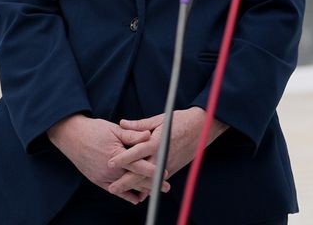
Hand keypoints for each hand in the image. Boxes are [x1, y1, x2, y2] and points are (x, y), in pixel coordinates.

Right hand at [47, 114, 159, 203]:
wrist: (71, 136)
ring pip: (126, 187)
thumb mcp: (115, 129)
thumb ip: (133, 134)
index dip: (153, 170)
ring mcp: (102, 177)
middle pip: (134, 179)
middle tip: (167, 188)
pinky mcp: (97, 180)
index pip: (138, 165)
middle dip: (152, 184)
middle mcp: (108, 169)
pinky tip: (137, 198)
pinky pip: (114, 190)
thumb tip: (149, 135)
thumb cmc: (95, 130)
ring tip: (155, 192)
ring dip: (141, 190)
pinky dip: (125, 194)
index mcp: (115, 155)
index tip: (166, 173)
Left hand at [111, 108, 227, 186]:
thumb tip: (122, 123)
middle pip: (142, 172)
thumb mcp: (160, 119)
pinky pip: (159, 180)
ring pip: (150, 179)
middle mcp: (163, 155)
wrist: (202, 127)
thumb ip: (140, 125)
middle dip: (126, 181)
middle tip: (112, 188)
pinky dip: (149, 187)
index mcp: (158, 141)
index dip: (123, 158)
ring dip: (136, 187)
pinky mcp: (174, 168)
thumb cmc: (180, 120)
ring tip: (122, 193)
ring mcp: (169, 163)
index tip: (110, 163)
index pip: (137, 152)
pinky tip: (140, 193)